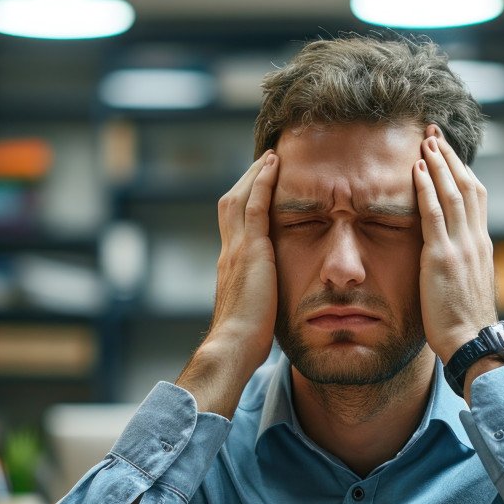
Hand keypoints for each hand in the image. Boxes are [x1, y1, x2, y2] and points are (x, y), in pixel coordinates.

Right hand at [176, 151, 279, 415]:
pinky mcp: (251, 250)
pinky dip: (263, 183)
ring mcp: (237, 249)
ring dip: (255, 174)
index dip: (244, 204)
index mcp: (229, 267)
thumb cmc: (245, 342)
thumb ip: (260, 302)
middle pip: (232, 204)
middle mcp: (229, 252)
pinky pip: (256, 206)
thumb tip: (272, 307)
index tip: (256, 190)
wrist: (233, 346)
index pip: (234, 226)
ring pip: (241, 198)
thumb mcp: (254, 315)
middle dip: (247, 181)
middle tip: (264, 162)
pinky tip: (274, 165)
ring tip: (272, 156)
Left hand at [413, 125, 497, 363]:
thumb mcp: (467, 284)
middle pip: (466, 185)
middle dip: (449, 156)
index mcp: (481, 244)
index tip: (446, 150)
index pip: (475, 195)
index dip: (460, 169)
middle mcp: (475, 239)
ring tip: (425, 140)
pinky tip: (416, 170)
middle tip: (433, 131)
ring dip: (437, 163)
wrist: (472, 342)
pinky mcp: (443, 258)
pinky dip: (426, 189)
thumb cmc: (466, 322)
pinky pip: (434, 215)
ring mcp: (462, 246)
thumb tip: (449, 253)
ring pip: (452, 192)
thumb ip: (461, 262)